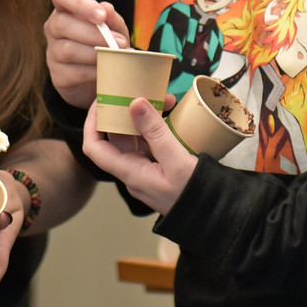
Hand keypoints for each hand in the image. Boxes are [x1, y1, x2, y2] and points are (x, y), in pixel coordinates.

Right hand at [46, 0, 123, 108]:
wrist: (105, 75)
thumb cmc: (108, 43)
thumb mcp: (116, 29)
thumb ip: (113, 19)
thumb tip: (107, 8)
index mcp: (66, 8)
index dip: (79, 2)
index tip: (102, 16)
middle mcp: (53, 27)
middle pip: (62, 24)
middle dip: (94, 34)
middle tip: (119, 42)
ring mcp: (52, 52)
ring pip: (67, 50)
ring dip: (96, 54)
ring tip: (116, 56)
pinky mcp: (58, 76)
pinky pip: (74, 73)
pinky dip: (94, 72)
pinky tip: (107, 70)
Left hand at [81, 99, 197, 215]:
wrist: (214, 215)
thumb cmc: (194, 195)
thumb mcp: (176, 160)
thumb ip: (155, 131)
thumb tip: (134, 103)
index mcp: (130, 172)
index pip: (94, 147)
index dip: (92, 124)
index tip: (100, 102)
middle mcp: (133, 171)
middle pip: (116, 138)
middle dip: (126, 112)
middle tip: (140, 91)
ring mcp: (146, 170)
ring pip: (136, 138)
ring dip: (145, 117)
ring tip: (164, 99)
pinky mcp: (160, 168)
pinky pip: (151, 143)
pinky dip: (157, 126)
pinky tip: (170, 114)